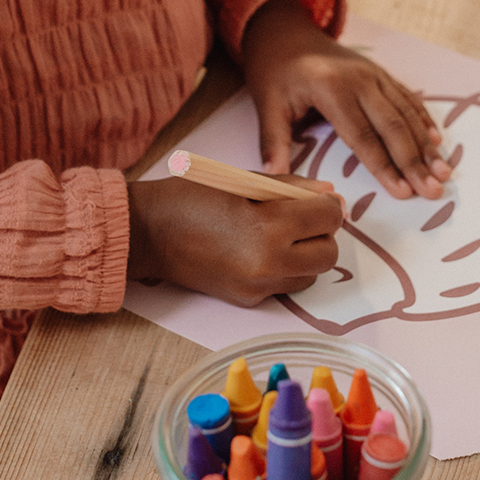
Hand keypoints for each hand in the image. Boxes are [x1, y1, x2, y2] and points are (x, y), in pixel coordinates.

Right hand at [126, 175, 343, 306]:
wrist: (149, 232)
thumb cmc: (192, 195)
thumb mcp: (244, 179)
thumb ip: (292, 186)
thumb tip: (330, 192)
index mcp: (268, 227)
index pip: (328, 217)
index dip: (327, 204)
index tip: (315, 197)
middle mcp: (269, 263)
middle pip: (329, 253)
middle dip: (322, 232)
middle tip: (300, 216)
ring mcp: (258, 287)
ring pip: (312, 274)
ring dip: (307, 253)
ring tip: (280, 233)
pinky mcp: (248, 300)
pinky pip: (286, 286)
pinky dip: (285, 268)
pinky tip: (260, 249)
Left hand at [242, 0, 451, 199]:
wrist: (285, 30)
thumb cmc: (275, 70)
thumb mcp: (266, 103)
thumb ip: (273, 141)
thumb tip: (273, 178)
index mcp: (332, 89)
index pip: (362, 137)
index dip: (384, 167)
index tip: (403, 193)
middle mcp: (360, 80)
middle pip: (393, 127)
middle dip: (415, 162)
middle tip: (434, 191)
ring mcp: (374, 74)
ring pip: (406, 114)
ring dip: (426, 146)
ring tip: (443, 174)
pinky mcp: (380, 73)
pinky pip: (406, 98)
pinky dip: (423, 121)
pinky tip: (437, 142)